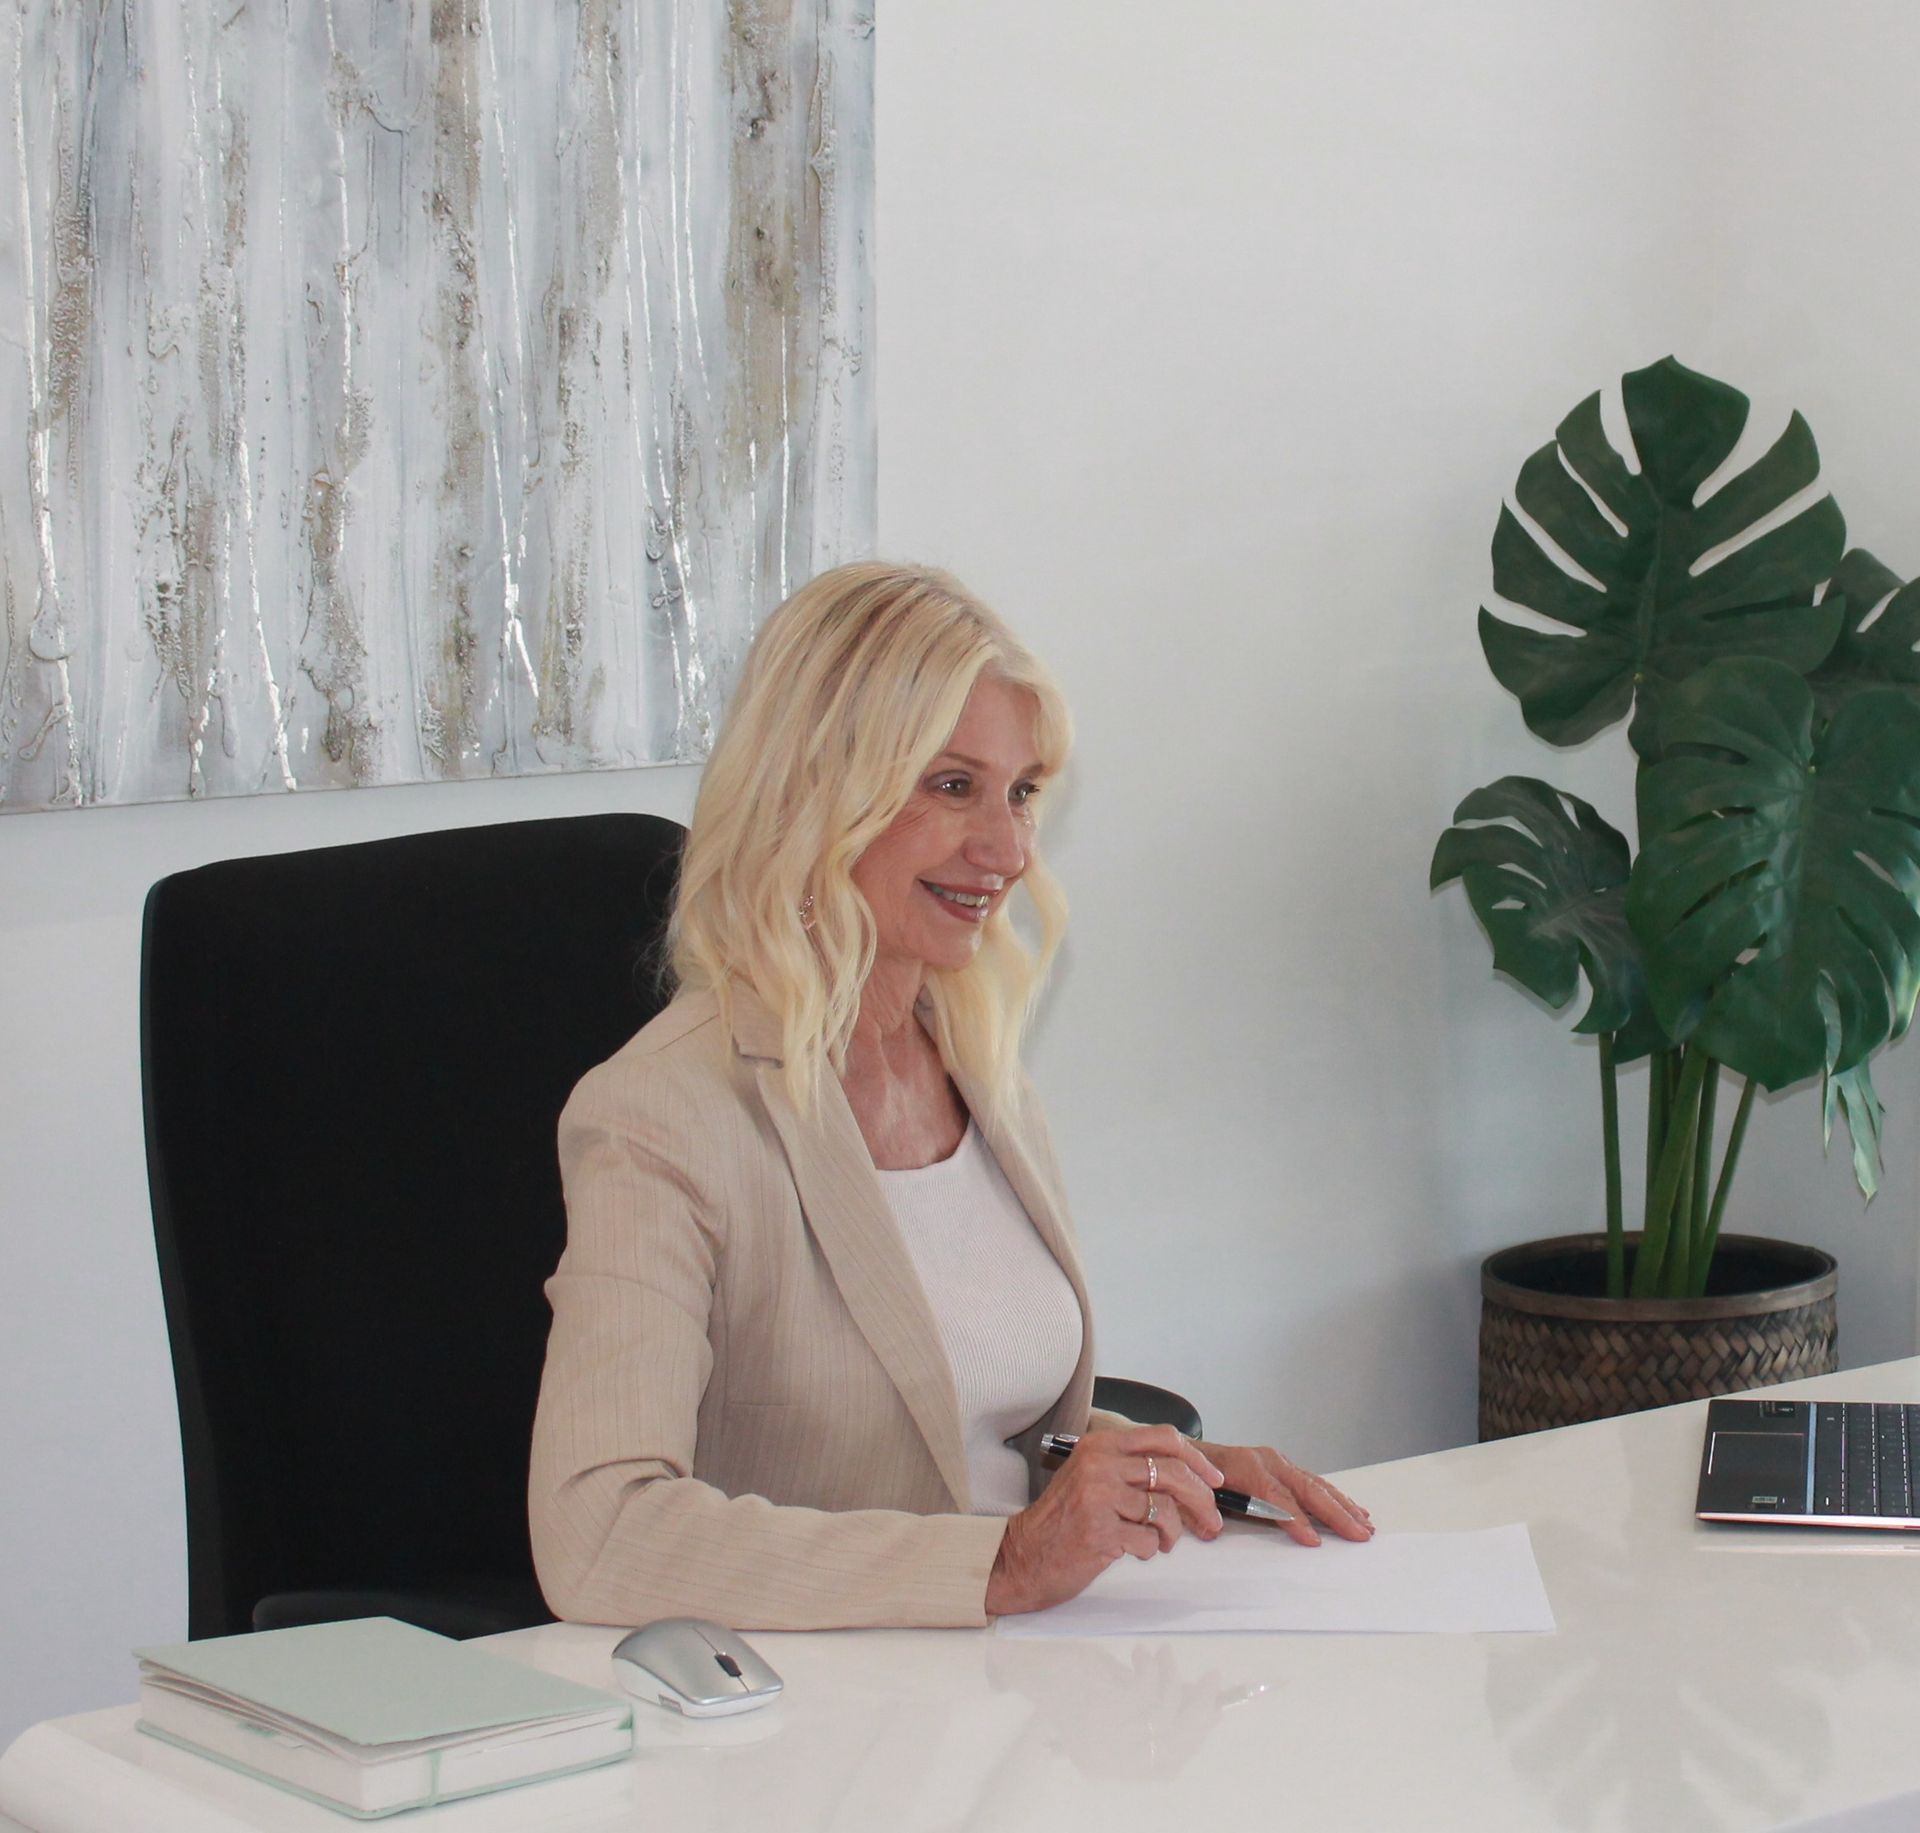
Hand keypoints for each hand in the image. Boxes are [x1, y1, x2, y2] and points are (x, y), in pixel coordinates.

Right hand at [985, 1426, 1225, 1615]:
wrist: (1024, 1555)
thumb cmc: (1063, 1520)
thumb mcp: (1093, 1477)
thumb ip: (1132, 1469)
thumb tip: (1191, 1478)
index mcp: (1101, 1445)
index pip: (1164, 1438)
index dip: (1197, 1459)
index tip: (1214, 1480)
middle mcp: (1100, 1464)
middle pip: (1173, 1473)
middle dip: (1202, 1500)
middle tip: (1211, 1521)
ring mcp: (1099, 1497)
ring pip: (1164, 1511)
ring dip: (1172, 1533)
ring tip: (1161, 1542)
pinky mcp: (1100, 1531)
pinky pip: (1148, 1541)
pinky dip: (1149, 1550)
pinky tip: (1134, 1551)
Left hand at [1199, 1440, 1372, 1546]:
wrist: (1192, 1452)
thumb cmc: (1194, 1476)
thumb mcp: (1191, 1494)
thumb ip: (1200, 1513)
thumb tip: (1211, 1530)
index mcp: (1245, 1466)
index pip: (1275, 1496)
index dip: (1294, 1519)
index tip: (1314, 1542)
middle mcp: (1267, 1461)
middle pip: (1306, 1489)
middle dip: (1335, 1514)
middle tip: (1359, 1535)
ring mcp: (1279, 1463)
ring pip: (1317, 1486)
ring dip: (1343, 1507)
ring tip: (1366, 1526)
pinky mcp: (1286, 1469)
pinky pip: (1315, 1484)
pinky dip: (1337, 1498)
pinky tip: (1355, 1510)